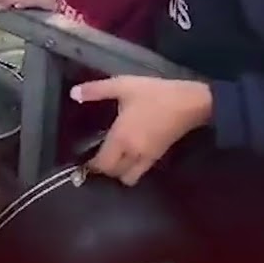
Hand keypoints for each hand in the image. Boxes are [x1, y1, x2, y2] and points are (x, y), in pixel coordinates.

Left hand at [72, 77, 212, 186]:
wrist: (190, 102)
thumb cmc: (154, 94)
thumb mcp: (123, 85)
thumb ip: (96, 90)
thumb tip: (73, 94)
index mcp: (121, 138)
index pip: (102, 164)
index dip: (91, 165)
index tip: (83, 158)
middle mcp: (132, 152)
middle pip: (114, 174)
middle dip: (104, 169)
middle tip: (97, 156)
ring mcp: (148, 157)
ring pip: (129, 177)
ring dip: (119, 172)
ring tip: (114, 158)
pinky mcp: (159, 156)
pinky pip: (141, 171)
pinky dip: (133, 169)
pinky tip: (130, 154)